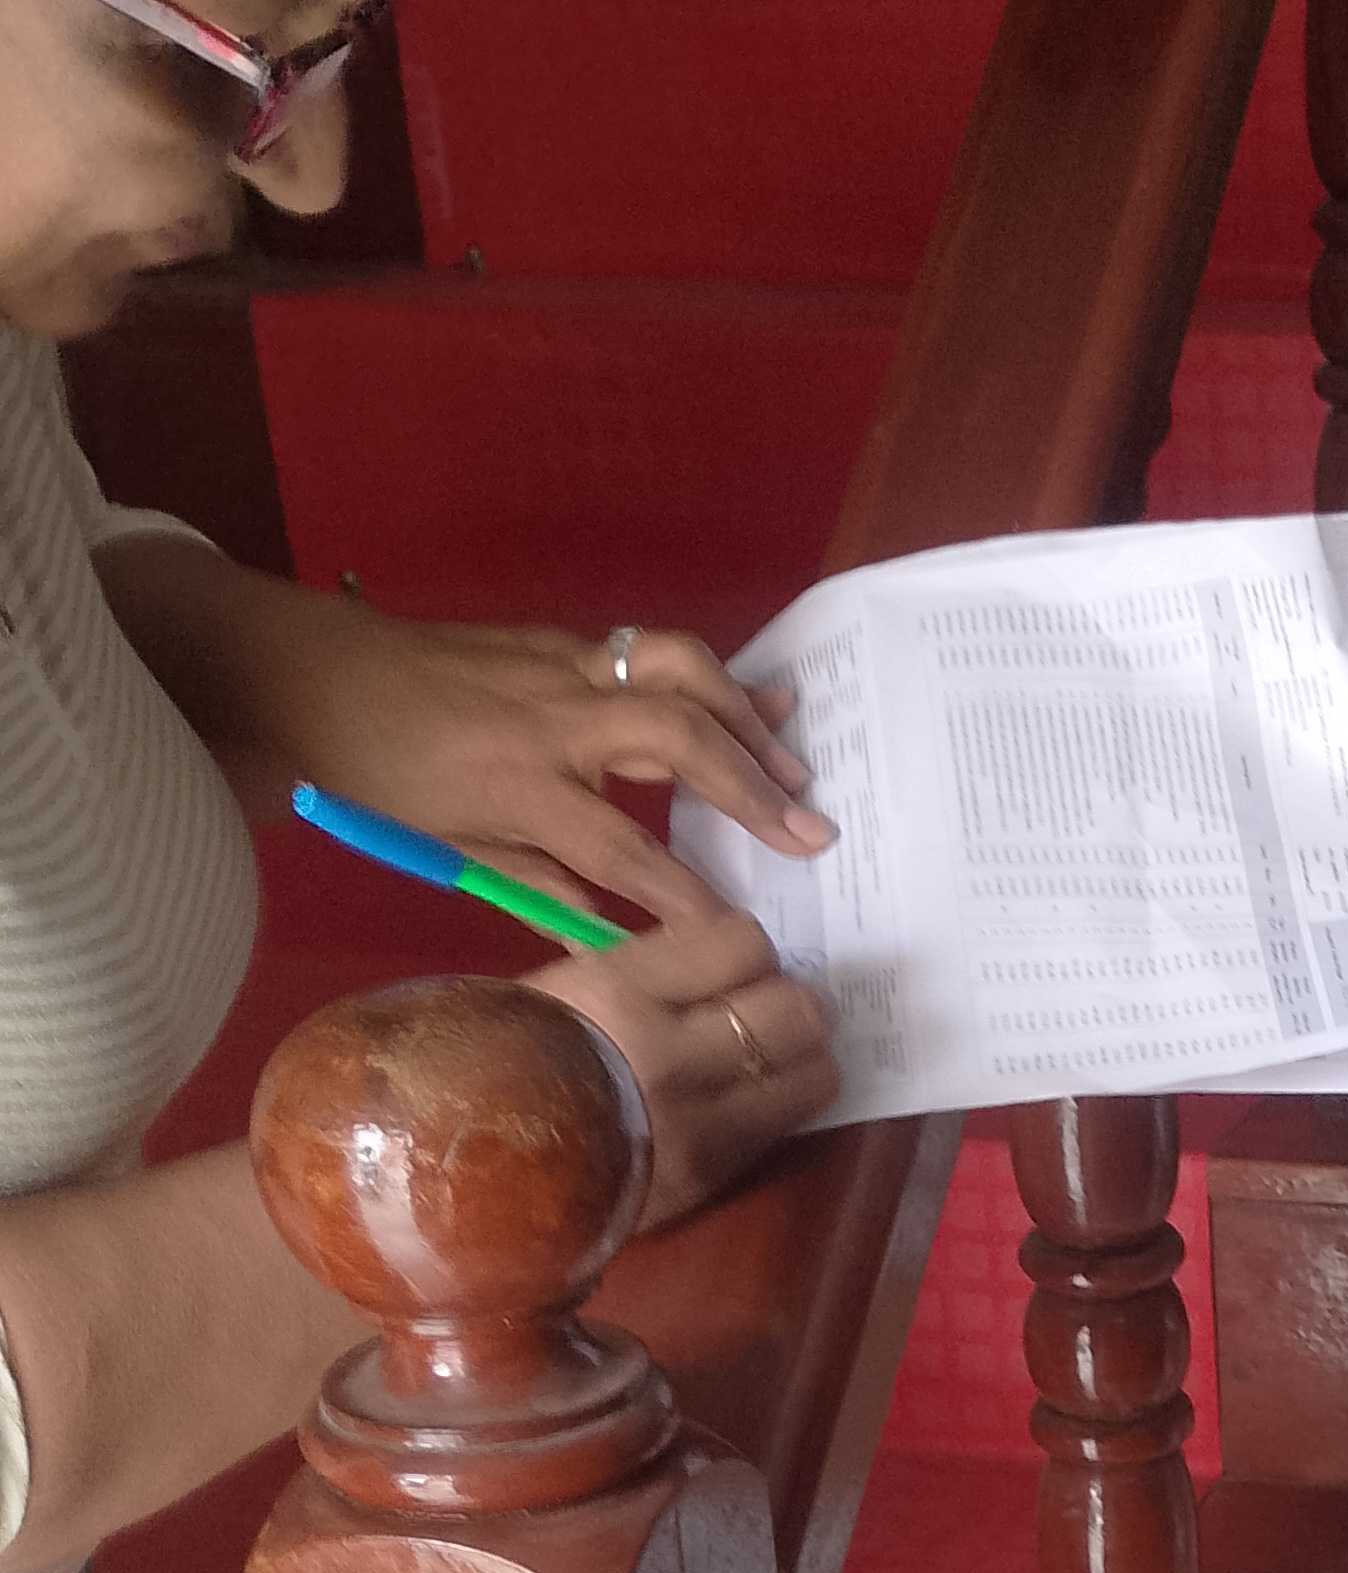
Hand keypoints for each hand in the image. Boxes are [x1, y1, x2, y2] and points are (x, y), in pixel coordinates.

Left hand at [287, 611, 835, 928]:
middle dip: (750, 789)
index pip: (620, 851)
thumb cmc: (373, 775)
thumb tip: (612, 933)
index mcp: (516, 783)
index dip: (681, 896)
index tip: (732, 931)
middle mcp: (552, 717)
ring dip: (748, 718)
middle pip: (675, 740)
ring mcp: (562, 665)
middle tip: (808, 834)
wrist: (313, 674)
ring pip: (679, 671)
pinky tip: (760, 701)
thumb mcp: (448, 846)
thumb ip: (539, 883)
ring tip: (794, 767)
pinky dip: (715, 678)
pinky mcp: (563, 640)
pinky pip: (655, 652)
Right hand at [530, 913, 839, 1229]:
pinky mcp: (707, 1177)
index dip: (750, 950)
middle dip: (789, 1002)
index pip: (742, 943)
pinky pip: (782, 1127)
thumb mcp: (566, 987)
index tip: (735, 963)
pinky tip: (751, 1099)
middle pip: (793, 1007)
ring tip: (770, 1057)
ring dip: (802, 1057)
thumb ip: (651, 969)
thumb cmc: (507, 1058)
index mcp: (616, 988)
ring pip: (810, 1072)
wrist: (470, 1169)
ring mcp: (693, 1122)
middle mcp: (665, 1052)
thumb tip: (731, 956)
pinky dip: (781, 1105)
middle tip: (766, 1010)